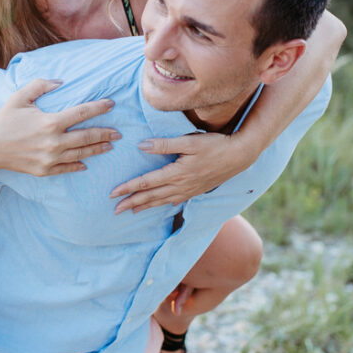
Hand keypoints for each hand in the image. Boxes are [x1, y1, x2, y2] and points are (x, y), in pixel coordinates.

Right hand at [0, 79, 119, 175]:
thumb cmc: (4, 121)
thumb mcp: (20, 97)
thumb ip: (41, 85)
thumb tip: (61, 82)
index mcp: (51, 122)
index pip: (82, 113)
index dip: (99, 107)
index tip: (111, 104)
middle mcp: (54, 142)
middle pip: (88, 136)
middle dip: (105, 133)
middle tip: (118, 133)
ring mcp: (50, 158)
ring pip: (82, 154)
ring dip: (97, 149)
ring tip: (109, 146)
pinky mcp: (45, 170)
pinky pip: (67, 168)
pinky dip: (79, 165)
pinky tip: (86, 163)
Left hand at [110, 131, 246, 212]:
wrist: (239, 156)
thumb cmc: (214, 145)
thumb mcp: (189, 141)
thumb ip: (164, 144)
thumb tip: (141, 146)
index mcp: (176, 173)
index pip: (146, 182)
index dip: (128, 188)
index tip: (113, 193)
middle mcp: (180, 185)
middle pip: (151, 196)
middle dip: (132, 202)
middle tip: (114, 210)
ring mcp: (189, 190)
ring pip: (162, 201)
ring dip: (145, 206)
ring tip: (131, 210)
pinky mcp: (196, 190)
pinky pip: (175, 200)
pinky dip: (164, 204)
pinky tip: (161, 206)